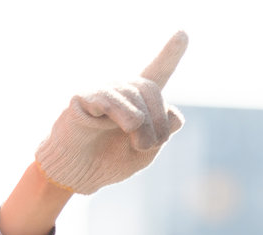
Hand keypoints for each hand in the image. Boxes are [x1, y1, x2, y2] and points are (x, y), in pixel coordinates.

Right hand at [35, 32, 187, 195]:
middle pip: (152, 88)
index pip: (157, 71)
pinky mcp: (84, 97)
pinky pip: (109, 99)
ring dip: (143, 127)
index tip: (183, 33)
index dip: (170, 52)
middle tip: (150, 145)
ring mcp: (103, 91)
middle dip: (159, 122)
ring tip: (137, 145)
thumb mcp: (145, 152)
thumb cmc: (110, 160)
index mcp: (140, 101)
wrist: (79, 173)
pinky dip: (120, 115)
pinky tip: (109, 127)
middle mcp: (122, 89)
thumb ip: (163, 133)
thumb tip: (173, 112)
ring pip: (135, 95)